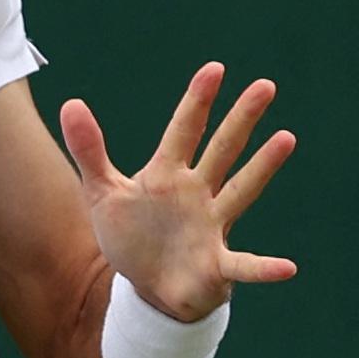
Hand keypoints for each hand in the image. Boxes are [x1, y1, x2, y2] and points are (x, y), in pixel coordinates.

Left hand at [59, 62, 297, 320]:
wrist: (148, 288)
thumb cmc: (132, 236)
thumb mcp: (103, 192)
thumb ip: (89, 150)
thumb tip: (70, 103)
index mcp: (167, 175)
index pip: (183, 131)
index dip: (197, 101)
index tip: (214, 69)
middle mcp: (197, 194)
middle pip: (222, 149)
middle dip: (241, 119)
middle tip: (265, 86)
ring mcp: (210, 226)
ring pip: (240, 191)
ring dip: (262, 167)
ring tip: (286, 138)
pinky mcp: (216, 265)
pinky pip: (244, 265)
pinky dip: (264, 268)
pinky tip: (287, 268)